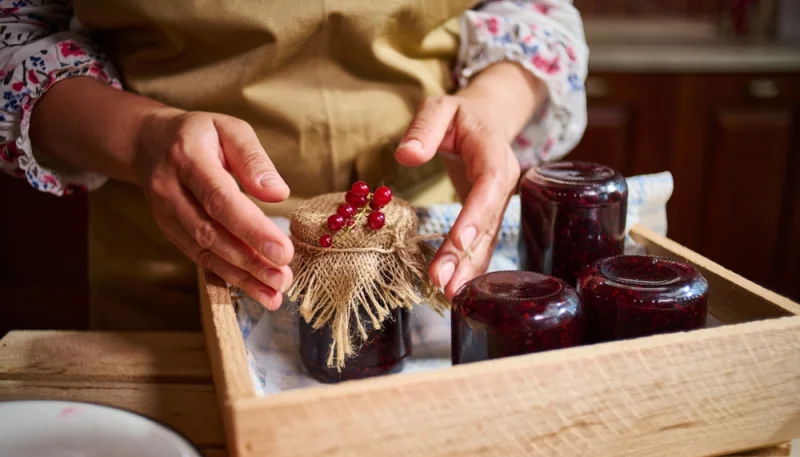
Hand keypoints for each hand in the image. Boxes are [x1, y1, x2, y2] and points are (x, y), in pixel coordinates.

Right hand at [134, 109, 293, 309]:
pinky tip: (255, 288)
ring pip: (203, 251)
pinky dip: (228, 276)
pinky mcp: (169, 231)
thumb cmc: (201, 133)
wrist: (148, 141)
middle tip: (284, 279)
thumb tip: (279, 193)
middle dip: (250, 260)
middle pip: (211, 232)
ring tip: (274, 292)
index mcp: (187, 157)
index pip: (220, 199)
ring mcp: (165, 214)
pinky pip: (198, 257)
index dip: (252, 228)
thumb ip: (254, 159)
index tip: (283, 250)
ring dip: (241, 276)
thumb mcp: (230, 128)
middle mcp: (169, 190)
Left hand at [396, 63, 542, 299]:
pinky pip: (482, 243)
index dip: (476, 215)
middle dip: (467, 254)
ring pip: (487, 240)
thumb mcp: (438, 108)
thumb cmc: (458, 115)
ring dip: (469, 268)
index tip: (460, 241)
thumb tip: (406, 155)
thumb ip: (423, 129)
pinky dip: (470, 266)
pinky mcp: (489, 216)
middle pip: (488, 223)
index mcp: (494, 155)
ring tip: (450, 295)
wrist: (486, 119)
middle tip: (445, 283)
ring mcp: (499, 203)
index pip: (488, 187)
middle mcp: (503, 183)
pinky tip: (457, 289)